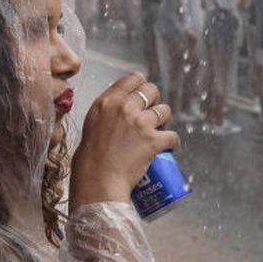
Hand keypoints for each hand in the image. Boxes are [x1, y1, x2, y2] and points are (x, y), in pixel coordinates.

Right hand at [69, 72, 180, 209]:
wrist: (96, 183)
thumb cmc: (89, 161)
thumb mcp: (92, 126)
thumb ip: (107, 114)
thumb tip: (119, 112)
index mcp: (107, 102)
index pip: (134, 78)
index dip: (142, 86)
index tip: (143, 95)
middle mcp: (124, 108)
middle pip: (152, 90)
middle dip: (154, 101)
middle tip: (151, 115)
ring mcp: (140, 123)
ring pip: (165, 110)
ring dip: (164, 121)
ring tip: (159, 131)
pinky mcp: (153, 140)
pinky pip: (173, 136)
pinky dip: (173, 143)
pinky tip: (169, 149)